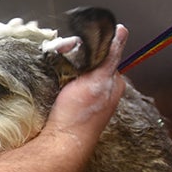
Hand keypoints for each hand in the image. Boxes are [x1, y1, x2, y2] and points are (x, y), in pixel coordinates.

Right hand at [43, 24, 127, 145]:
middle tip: (58, 52)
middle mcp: (100, 87)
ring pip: (72, 67)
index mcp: (113, 81)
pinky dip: (55, 73)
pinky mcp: (68, 100)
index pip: (101, 52)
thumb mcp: (99, 79)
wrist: (60, 141)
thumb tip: (122, 30)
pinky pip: (62, 79)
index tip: (71, 44)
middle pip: (85, 59)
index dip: (86, 45)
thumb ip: (110, 55)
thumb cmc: (81, 114)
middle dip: (71, 53)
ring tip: (51, 60)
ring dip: (60, 62)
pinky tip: (49, 74)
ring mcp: (83, 94)